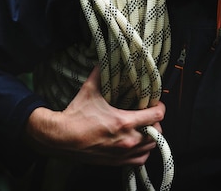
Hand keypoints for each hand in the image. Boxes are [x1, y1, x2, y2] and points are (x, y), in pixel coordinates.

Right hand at [24, 65, 165, 166]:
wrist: (61, 138)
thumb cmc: (75, 116)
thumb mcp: (89, 90)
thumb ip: (100, 73)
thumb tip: (105, 60)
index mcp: (124, 122)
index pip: (156, 115)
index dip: (159, 106)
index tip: (155, 102)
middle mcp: (128, 140)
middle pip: (158, 132)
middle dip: (156, 122)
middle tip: (148, 114)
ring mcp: (123, 153)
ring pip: (151, 147)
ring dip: (151, 137)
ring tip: (144, 128)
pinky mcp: (117, 162)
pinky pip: (140, 160)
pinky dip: (143, 152)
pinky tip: (137, 143)